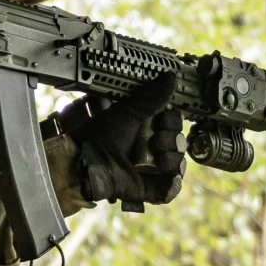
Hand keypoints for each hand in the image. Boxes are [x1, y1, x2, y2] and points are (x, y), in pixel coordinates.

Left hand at [61, 72, 185, 207]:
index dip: (173, 120)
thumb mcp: (128, 111)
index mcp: (145, 127)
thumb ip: (151, 96)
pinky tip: (166, 172)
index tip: (163, 118)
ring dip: (172, 157)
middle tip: (156, 139)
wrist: (88, 161)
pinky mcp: (149, 188)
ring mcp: (150, 168)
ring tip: (158, 157)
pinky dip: (173, 181)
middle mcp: (149, 147)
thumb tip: (171, 77)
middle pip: (178, 141)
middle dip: (171, 139)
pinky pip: (171, 187)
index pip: (173, 123)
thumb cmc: (100, 135)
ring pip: (178, 162)